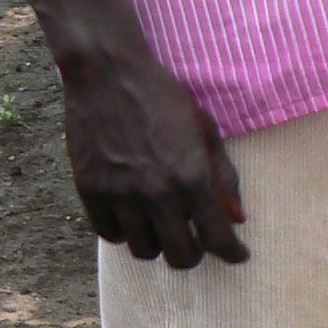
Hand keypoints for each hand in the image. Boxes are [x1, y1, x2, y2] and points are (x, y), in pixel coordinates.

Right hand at [60, 52, 245, 266]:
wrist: (106, 69)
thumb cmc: (161, 96)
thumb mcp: (205, 131)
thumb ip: (224, 177)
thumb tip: (237, 219)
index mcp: (192, 179)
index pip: (219, 241)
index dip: (233, 254)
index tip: (236, 253)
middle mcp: (157, 193)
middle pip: (181, 258)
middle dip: (193, 253)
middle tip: (194, 239)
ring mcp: (120, 193)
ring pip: (144, 251)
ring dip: (158, 244)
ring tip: (160, 225)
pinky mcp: (90, 188)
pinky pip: (110, 234)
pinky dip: (125, 232)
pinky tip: (133, 216)